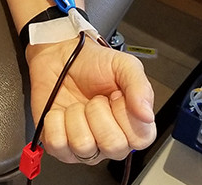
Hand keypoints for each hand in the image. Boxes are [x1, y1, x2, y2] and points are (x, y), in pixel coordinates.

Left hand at [26, 37, 155, 164]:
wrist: (58, 55)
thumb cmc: (90, 62)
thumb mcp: (122, 65)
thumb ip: (139, 85)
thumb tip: (147, 115)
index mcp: (130, 124)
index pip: (140, 139)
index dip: (125, 114)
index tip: (115, 95)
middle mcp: (109, 140)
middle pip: (112, 147)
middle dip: (98, 113)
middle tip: (95, 99)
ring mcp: (84, 146)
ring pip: (83, 146)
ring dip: (75, 116)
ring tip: (77, 104)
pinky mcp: (59, 145)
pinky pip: (57, 144)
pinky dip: (55, 121)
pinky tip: (60, 111)